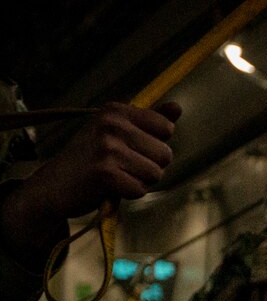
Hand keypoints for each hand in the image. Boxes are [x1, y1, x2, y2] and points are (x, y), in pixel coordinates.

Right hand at [0, 101, 180, 259]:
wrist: (54, 184)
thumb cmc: (92, 158)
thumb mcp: (117, 132)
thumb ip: (150, 121)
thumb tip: (177, 107)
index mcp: (115, 111)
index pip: (166, 128)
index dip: (155, 145)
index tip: (131, 147)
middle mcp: (111, 125)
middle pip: (165, 154)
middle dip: (150, 166)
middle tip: (121, 166)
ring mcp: (107, 148)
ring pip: (156, 174)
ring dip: (140, 181)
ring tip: (116, 175)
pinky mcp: (105, 173)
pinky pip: (140, 190)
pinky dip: (129, 193)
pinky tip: (110, 186)